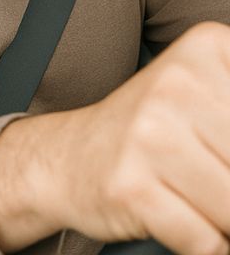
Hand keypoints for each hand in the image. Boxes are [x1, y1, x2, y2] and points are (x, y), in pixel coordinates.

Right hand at [0, 22, 229, 254]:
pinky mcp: (132, 185)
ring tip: (195, 196)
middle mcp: (177, 82)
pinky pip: (206, 242)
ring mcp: (150, 133)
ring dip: (222, 219)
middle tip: (208, 174)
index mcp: (205, 48)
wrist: (68, 155)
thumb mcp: (209, 98)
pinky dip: (201, 243)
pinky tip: (174, 214)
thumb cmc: (151, 132)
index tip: (217, 147)